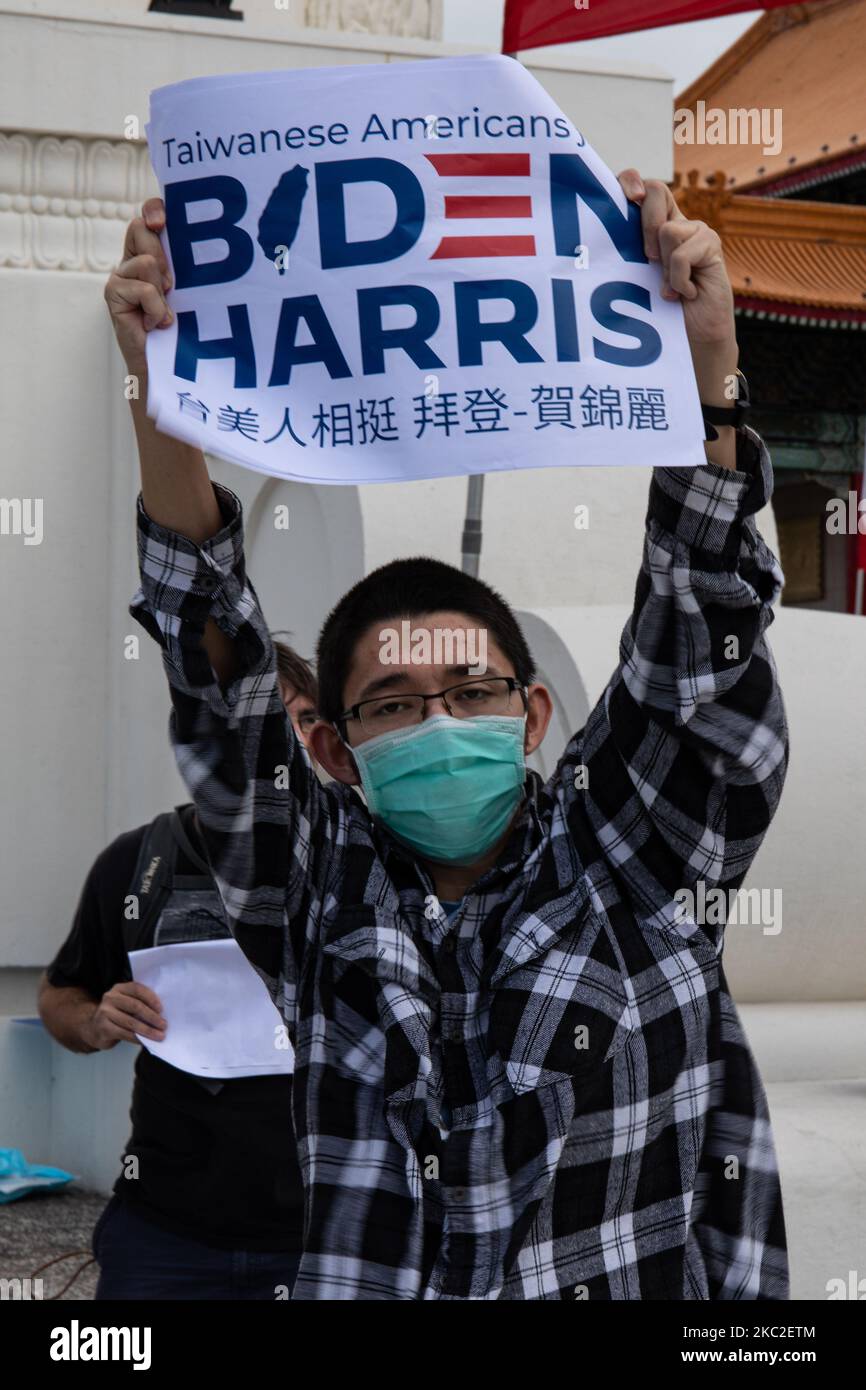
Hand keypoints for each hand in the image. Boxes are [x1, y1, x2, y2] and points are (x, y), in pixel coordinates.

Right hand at [85, 982, 166, 1049]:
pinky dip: (137, 1038)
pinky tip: (146, 1041)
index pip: (137, 989)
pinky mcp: (104, 1028)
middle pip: (135, 1006)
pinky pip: (125, 1034)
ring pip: (131, 1022)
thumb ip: (139, 1003)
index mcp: (119, 989)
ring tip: (159, 1035)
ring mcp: (105, 1013)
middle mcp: (110, 998)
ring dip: (148, 1030)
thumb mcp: (125, 1004)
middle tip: (163, 1025)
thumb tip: (161, 1014)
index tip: (162, 1009)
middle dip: (152, 1017)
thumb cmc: (117, 1015)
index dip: (151, 998)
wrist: (94, 1028)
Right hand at [103, 198, 171, 377]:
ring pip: (148, 262)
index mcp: (150, 252)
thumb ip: (186, 265)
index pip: (147, 216)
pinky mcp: (112, 293)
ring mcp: (119, 275)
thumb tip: (199, 244)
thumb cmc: (182, 329)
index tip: (163, 222)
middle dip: (163, 256)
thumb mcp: (189, 291)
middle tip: (171, 286)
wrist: (165, 366)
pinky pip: (144, 288)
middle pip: (142, 228)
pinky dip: (156, 309)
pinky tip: (156, 324)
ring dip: (162, 292)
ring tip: (164, 312)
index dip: (153, 210)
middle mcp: (131, 259)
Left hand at [617, 169, 734, 350]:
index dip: (631, 181)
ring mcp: (695, 231)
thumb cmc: (659, 312)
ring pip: (667, 230)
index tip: (630, 196)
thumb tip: (597, 235)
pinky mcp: (711, 244)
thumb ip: (625, 254)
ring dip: (664, 268)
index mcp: (652, 225)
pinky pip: (682, 255)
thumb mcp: (634, 280)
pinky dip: (679, 281)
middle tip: (648, 260)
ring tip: (671, 289)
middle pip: (656, 190)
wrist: (693, 336)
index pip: (641, 186)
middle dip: (645, 224)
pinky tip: (686, 294)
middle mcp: (675, 221)